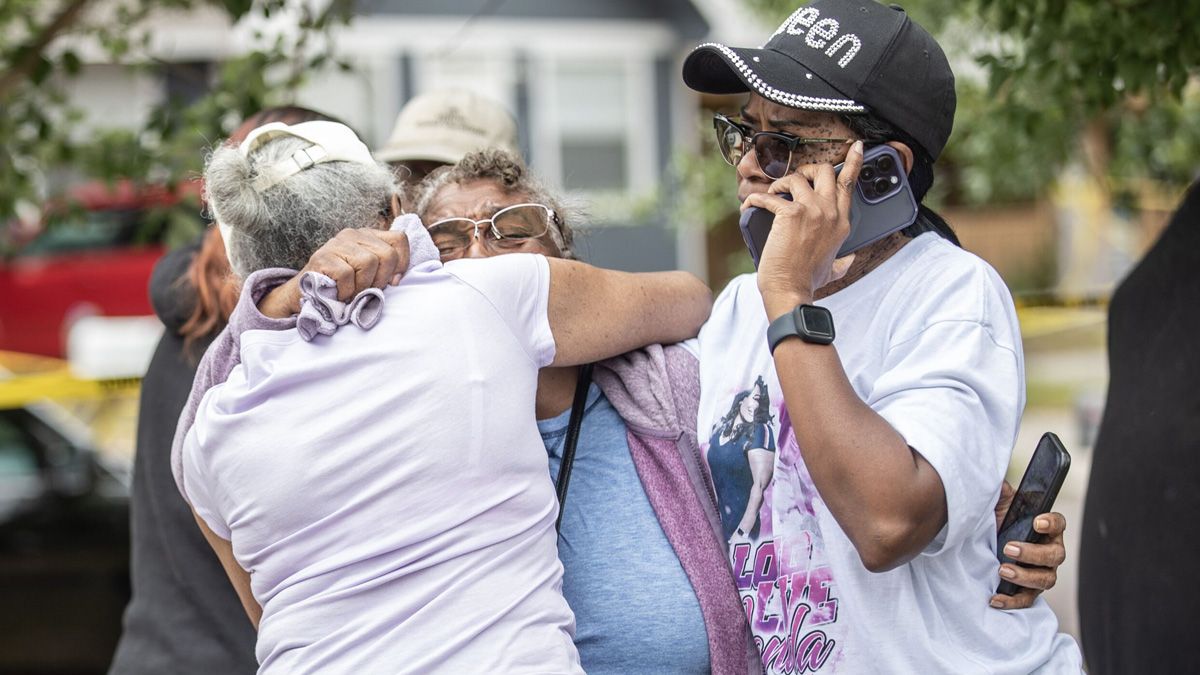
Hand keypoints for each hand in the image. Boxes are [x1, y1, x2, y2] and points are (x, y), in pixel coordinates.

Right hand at [258, 228, 409, 318]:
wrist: (304, 296)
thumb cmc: (342, 289)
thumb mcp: (368, 276)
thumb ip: (384, 270)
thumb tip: (398, 279)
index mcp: (368, 237)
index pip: (400, 239)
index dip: (402, 263)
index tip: (393, 282)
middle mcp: (353, 234)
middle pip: (387, 254)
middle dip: (381, 279)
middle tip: (367, 291)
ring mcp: (336, 243)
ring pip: (368, 262)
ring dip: (362, 286)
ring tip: (351, 293)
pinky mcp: (322, 257)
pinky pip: (346, 275)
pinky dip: (345, 291)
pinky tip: (338, 294)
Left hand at [742, 140, 862, 317]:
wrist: (790, 290)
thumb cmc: (807, 282)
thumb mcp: (833, 270)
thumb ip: (844, 262)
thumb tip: (850, 260)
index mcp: (842, 223)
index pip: (849, 184)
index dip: (852, 162)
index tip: (855, 147)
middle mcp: (830, 213)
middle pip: (825, 171)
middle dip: (808, 170)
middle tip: (794, 182)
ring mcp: (812, 211)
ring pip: (797, 177)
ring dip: (781, 184)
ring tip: (772, 196)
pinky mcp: (789, 214)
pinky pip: (769, 195)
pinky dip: (755, 199)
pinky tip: (749, 207)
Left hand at [990, 480, 1067, 609]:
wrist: (983, 544)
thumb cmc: (997, 523)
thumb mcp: (998, 505)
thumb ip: (1002, 494)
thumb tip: (1000, 485)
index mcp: (1046, 530)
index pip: (1059, 524)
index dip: (1052, 523)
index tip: (1037, 521)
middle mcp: (1050, 552)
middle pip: (1055, 555)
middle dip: (1033, 553)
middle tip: (1009, 548)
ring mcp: (1041, 573)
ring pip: (1045, 579)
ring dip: (1024, 577)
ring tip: (1002, 570)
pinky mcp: (1028, 591)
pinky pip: (1026, 600)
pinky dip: (1012, 601)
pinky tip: (995, 598)